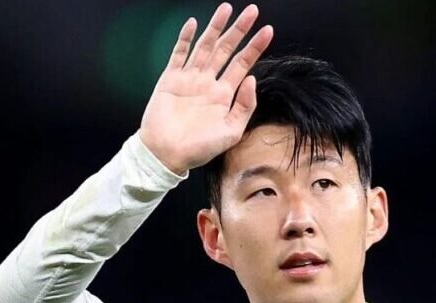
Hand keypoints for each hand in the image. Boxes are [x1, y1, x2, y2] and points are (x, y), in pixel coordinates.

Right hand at [139, 3, 273, 174]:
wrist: (167, 154)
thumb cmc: (199, 148)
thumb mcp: (231, 132)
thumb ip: (244, 106)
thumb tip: (251, 79)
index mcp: (224, 95)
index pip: (243, 64)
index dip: (255, 47)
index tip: (268, 30)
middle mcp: (208, 83)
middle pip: (226, 50)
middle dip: (239, 30)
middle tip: (252, 10)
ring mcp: (190, 78)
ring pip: (205, 46)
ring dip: (216, 27)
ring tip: (226, 8)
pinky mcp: (171, 78)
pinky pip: (179, 54)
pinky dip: (186, 38)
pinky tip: (194, 24)